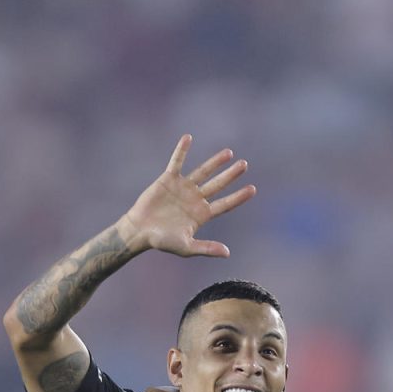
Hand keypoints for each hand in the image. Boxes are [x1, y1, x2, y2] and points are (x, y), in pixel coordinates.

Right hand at [119, 135, 255, 258]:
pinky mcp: (168, 179)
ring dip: (215, 162)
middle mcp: (195, 199)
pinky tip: (188, 138)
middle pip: (218, 184)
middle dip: (231, 175)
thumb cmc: (162, 241)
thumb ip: (206, 248)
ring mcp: (183, 188)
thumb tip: (227, 253)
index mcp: (202, 214)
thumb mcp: (186, 247)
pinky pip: (176, 162)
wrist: (139, 231)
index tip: (252, 189)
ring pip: (202, 172)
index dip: (238, 197)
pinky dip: (182, 150)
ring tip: (229, 153)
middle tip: (245, 164)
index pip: (225, 204)